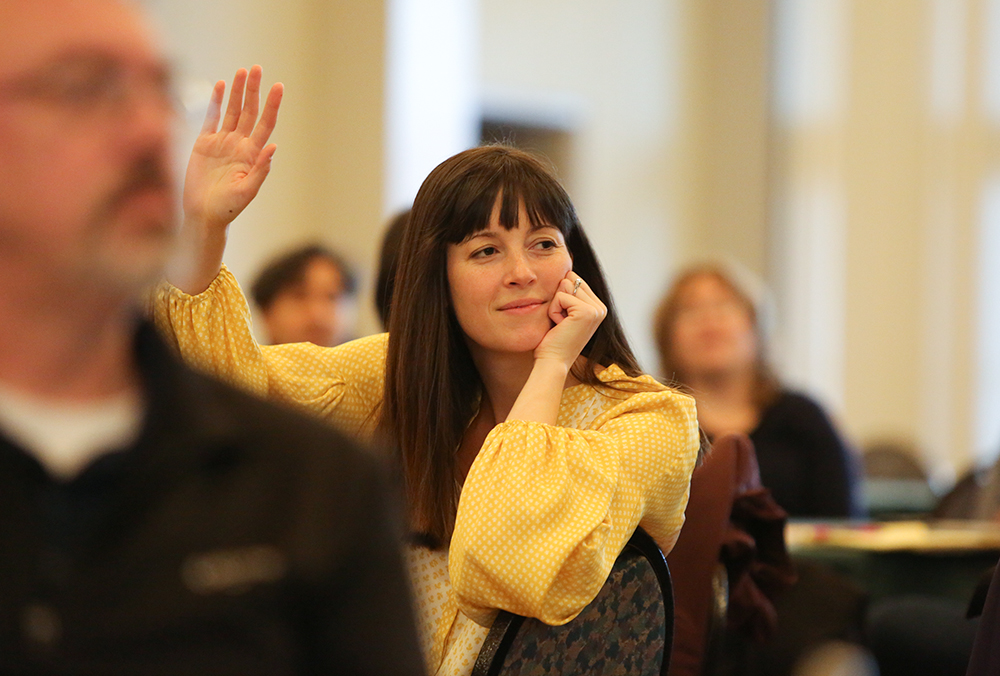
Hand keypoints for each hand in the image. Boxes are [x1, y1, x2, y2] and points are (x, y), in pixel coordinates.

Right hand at [183, 66, 282, 228]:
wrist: (203, 214)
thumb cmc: (228, 208)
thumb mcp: (247, 191)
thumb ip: (260, 169)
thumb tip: (273, 147)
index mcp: (252, 154)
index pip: (265, 124)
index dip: (272, 105)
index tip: (278, 87)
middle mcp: (239, 145)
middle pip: (249, 111)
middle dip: (253, 90)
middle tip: (257, 68)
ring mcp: (222, 142)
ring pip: (232, 111)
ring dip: (237, 91)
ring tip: (242, 71)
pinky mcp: (205, 144)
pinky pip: (212, 118)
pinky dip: (217, 102)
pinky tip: (222, 86)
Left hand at [534, 272, 607, 369]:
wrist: (553, 362)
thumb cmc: (553, 340)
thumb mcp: (565, 313)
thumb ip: (570, 293)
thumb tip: (567, 271)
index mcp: (598, 307)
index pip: (575, 280)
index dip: (561, 296)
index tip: (564, 319)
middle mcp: (601, 308)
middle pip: (570, 280)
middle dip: (558, 299)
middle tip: (561, 322)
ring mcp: (596, 310)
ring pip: (565, 286)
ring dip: (555, 305)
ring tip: (560, 323)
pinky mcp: (586, 312)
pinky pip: (560, 296)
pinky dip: (554, 310)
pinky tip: (559, 325)